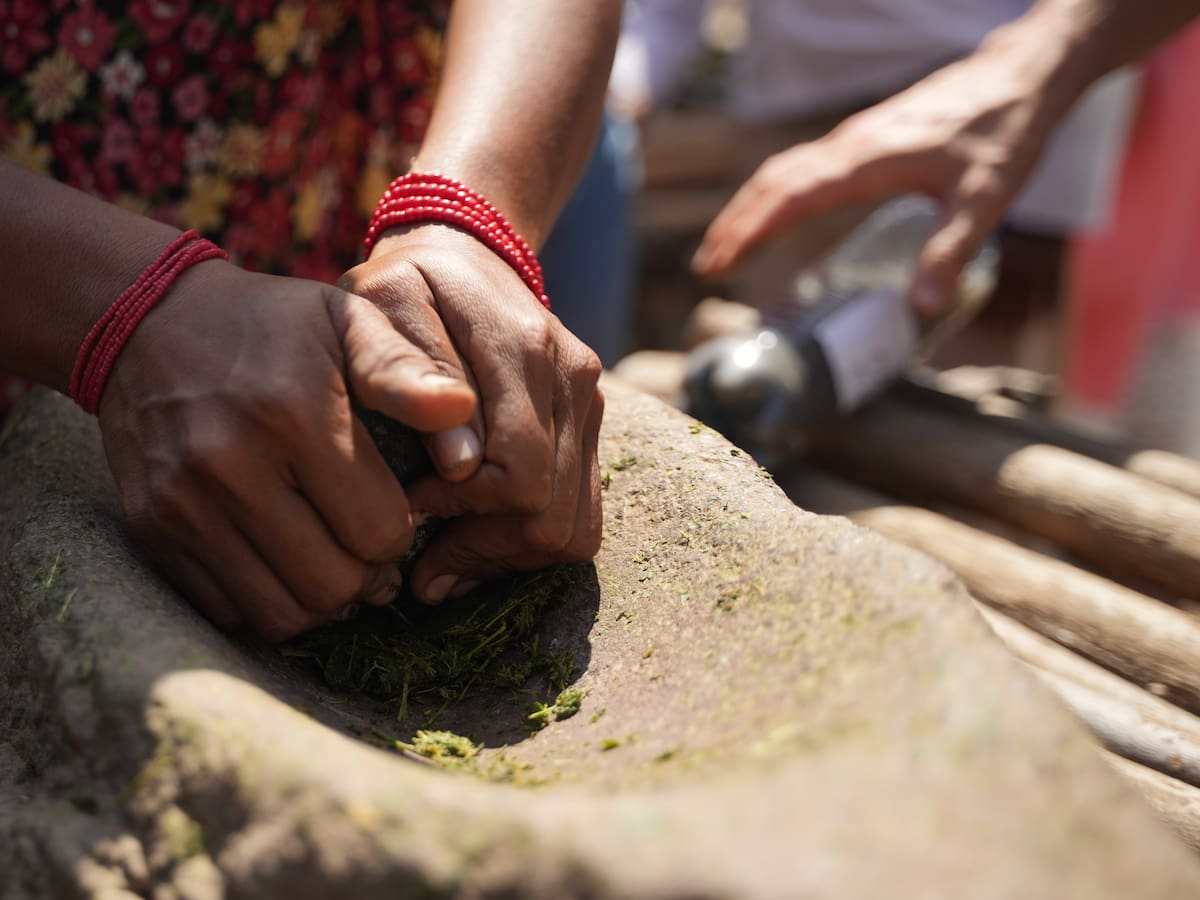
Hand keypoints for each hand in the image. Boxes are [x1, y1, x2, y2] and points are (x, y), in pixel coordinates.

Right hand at [98, 259, 476, 639]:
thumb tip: (463, 408)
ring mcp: (182, 504)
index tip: (396, 510)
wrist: (151, 324)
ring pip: (280, 614)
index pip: (379, 531)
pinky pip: (226, 609)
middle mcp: (229, 465)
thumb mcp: (348, 321)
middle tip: (370, 548)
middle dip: (367, 576)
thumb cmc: (276, 327)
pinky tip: (282, 558)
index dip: (402, 531)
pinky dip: (265, 599)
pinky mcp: (150, 529)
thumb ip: (406, 369)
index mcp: (293, 414)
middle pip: (332, 585)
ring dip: (320, 599)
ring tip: (333, 560)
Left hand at [338, 224, 604, 603]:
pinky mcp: (589, 420)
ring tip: (449, 558)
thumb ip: (410, 374)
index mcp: (523, 348)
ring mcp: (589, 401)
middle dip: (486, 551)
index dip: (462, 514)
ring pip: (575, 527)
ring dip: (510, 556)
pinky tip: (479, 540)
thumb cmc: (403, 285)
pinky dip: (532, 541)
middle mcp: (571, 377)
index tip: (405, 511)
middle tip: (423, 566)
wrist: (464, 252)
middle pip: (553, 514)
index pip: (519, 474)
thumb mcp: (381, 305)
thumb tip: (460, 467)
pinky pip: (580, 512)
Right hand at [692, 44, 1057, 315]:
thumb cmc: (1004, 133)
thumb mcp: (986, 201)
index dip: (751, 230)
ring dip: (749, 206)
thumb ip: (950, 253)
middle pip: (773, 182)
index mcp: (868, 160)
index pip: (791, 196)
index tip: (720, 260)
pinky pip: (802, 164)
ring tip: (727, 244)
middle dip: (736, 223)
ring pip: (783, 169)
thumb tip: (922, 308)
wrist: (1021, 76)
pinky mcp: (864, 138)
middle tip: (708, 266)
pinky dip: (775, 192)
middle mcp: (851, 146)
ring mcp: (854, 139)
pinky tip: (776, 213)